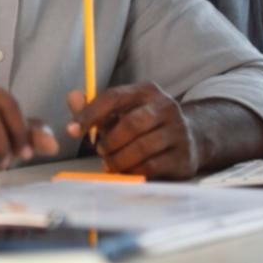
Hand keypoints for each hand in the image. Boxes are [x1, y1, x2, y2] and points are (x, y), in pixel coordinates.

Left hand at [67, 84, 198, 179]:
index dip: (89, 114)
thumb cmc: (145, 125)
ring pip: (141, 148)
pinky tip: (126, 170)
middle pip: (130, 124)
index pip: (114, 97)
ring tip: (111, 161)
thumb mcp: (120, 112)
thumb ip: (93, 107)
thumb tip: (72, 97)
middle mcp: (166, 107)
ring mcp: (178, 131)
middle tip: (100, 150)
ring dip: (118, 159)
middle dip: (109, 141)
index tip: (72, 130)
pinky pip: (152, 166)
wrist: (190, 139)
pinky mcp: (183, 156)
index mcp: (146, 91)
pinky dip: (132, 171)